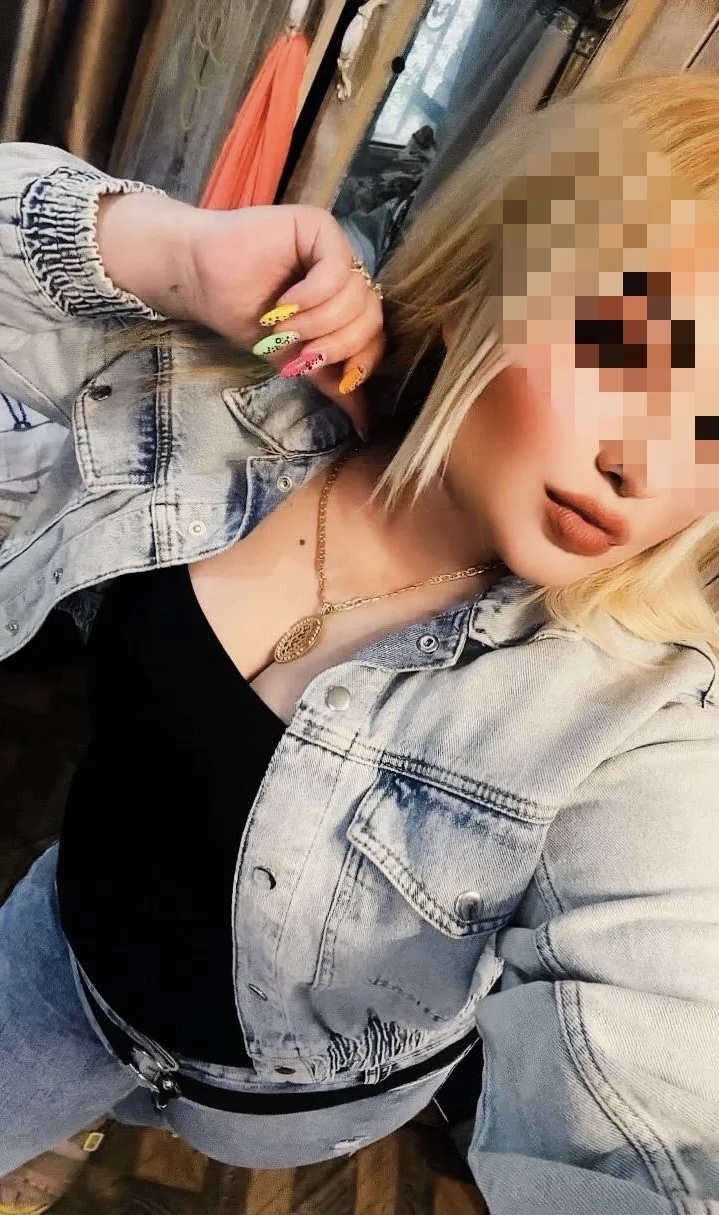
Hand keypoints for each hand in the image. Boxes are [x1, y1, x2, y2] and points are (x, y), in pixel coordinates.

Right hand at [186, 203, 383, 429]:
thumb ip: (329, 381)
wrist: (199, 280)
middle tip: (301, 354)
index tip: (341, 378)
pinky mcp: (319, 226)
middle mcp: (346, 272)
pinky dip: (313, 296)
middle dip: (337, 344)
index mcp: (345, 301)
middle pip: (370, 316)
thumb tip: (366, 423)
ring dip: (318, 323)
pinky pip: (337, 270)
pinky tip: (285, 303)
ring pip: (356, 296)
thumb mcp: (292, 357)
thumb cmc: (241, 314)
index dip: (363, 360)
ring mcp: (335, 247)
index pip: (374, 334)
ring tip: (282, 329)